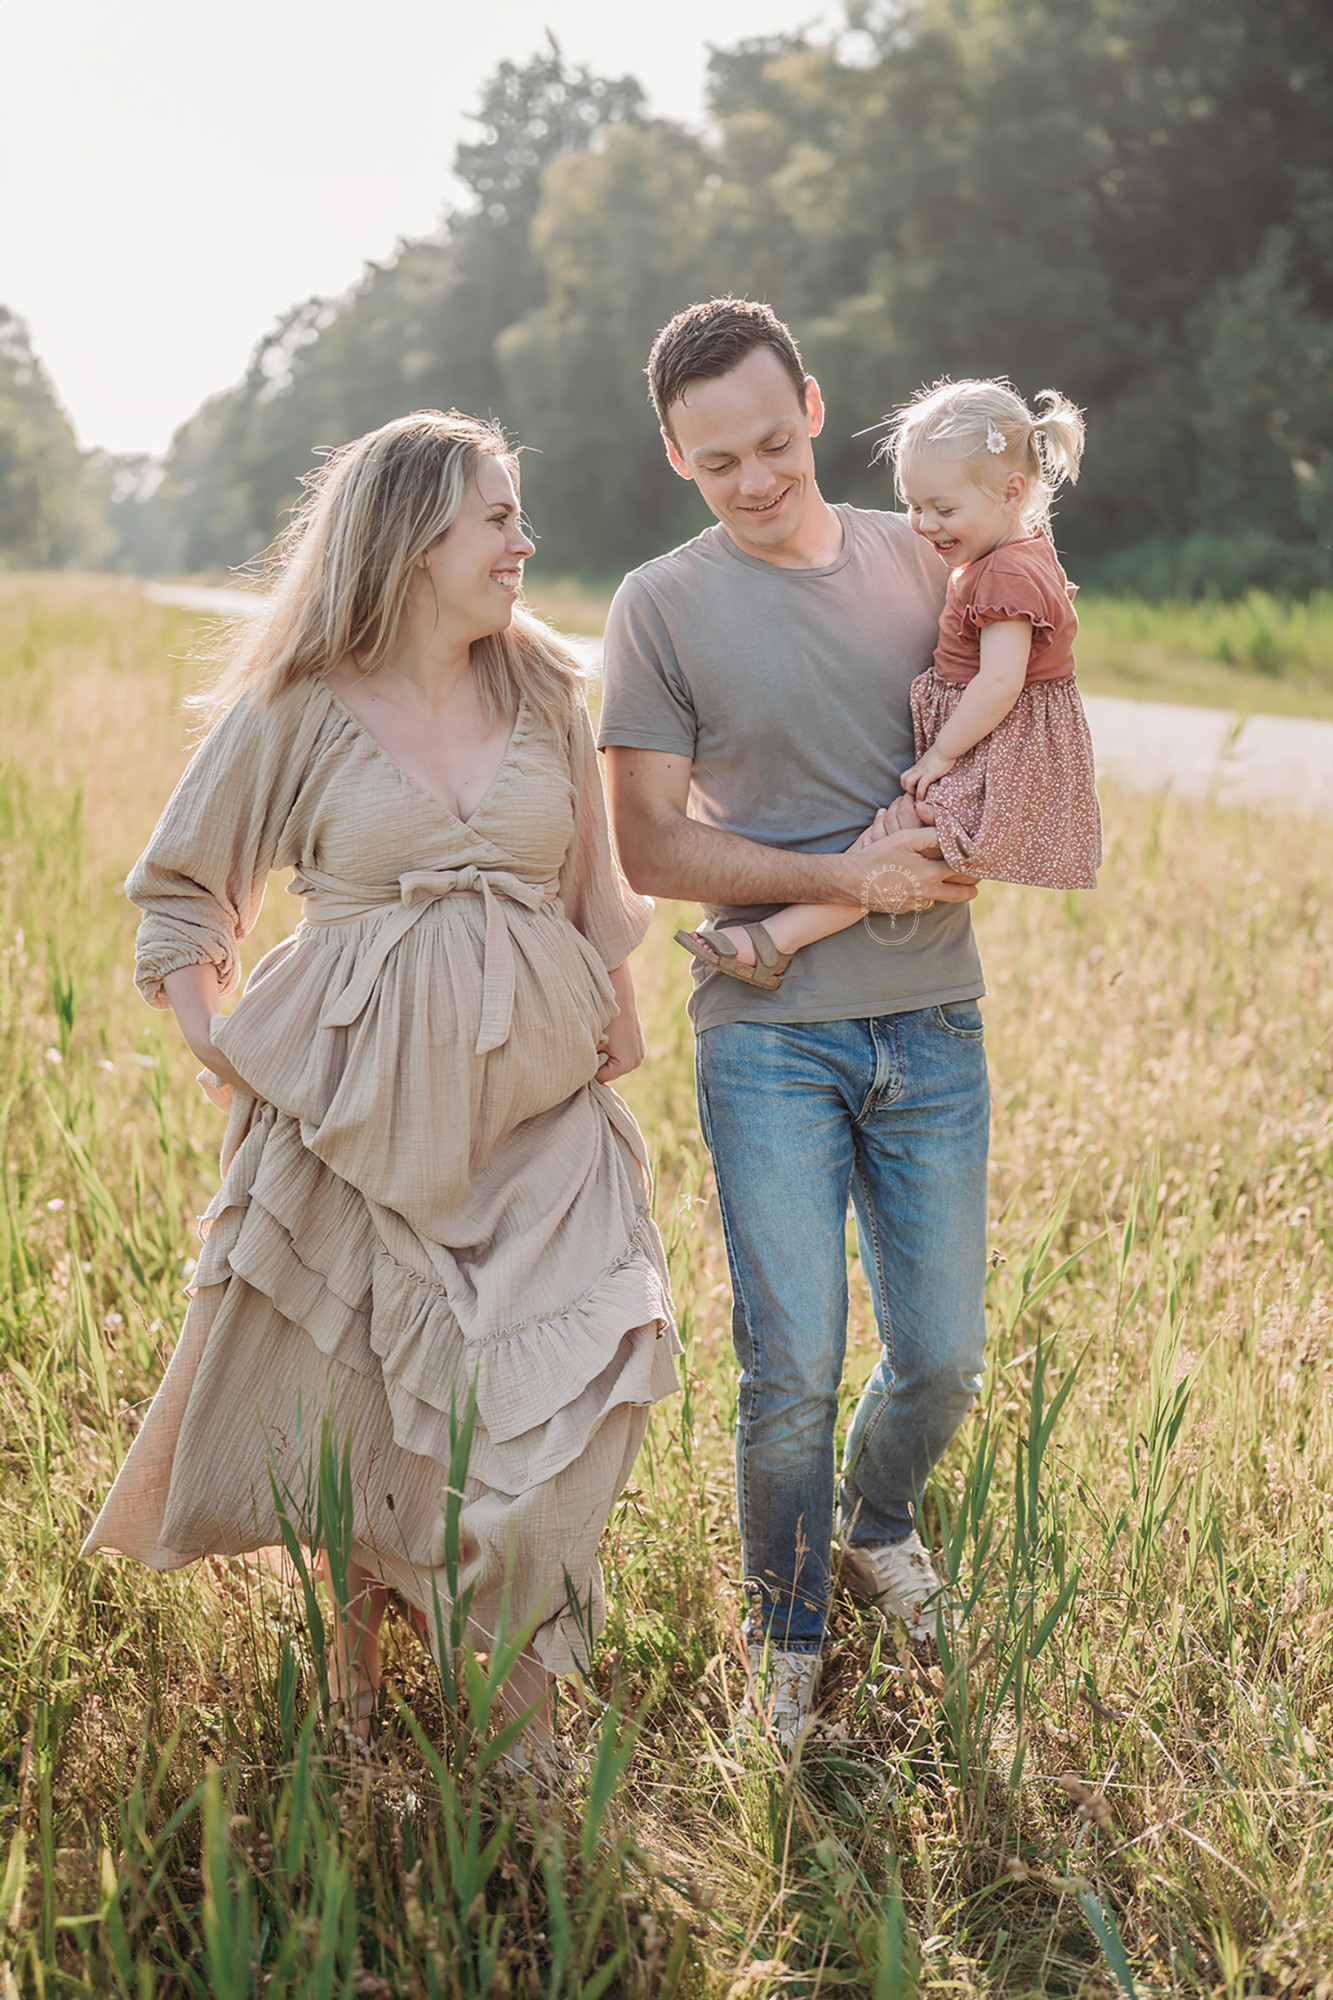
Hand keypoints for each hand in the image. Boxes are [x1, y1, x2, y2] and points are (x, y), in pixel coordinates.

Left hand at [596, 964, 644, 1082]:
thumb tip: (577, 1071)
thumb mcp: (590, 1041)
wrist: (616, 992)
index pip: (600, 1077)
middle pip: (608, 1070)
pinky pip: (619, 1051)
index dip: (589, 1066)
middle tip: (593, 1040)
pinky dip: (612, 1045)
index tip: (585, 1049)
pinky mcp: (638, 1042)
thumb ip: (586, 1060)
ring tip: (601, 1034)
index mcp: (627, 1063)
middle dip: (598, 1059)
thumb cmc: (601, 1016)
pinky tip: (609, 1031)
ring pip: (613, 1060)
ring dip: (604, 1052)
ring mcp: (639, 1051)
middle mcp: (637, 1060)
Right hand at [839, 824, 976, 913]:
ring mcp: (915, 904)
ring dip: (944, 892)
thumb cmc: (878, 857)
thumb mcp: (905, 838)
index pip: (964, 871)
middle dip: (970, 890)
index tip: (981, 864)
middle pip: (960, 895)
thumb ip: (931, 835)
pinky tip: (917, 886)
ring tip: (946, 883)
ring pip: (939, 899)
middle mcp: (928, 892)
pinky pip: (920, 903)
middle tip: (976, 885)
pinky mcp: (903, 910)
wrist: (851, 882)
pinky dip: (924, 896)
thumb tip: (951, 834)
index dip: (974, 866)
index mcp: (932, 874)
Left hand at [900, 746, 956, 800]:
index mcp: (918, 766)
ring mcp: (923, 771)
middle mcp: (918, 768)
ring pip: (908, 782)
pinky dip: (920, 793)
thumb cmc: (943, 752)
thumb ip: (929, 765)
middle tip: (915, 793)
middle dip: (906, 788)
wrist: (946, 748)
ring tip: (918, 795)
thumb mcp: (932, 759)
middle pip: (903, 779)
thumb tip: (932, 768)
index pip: (905, 775)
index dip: (906, 784)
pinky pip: (921, 785)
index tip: (914, 790)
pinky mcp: (929, 774)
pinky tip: (923, 797)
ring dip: (911, 791)